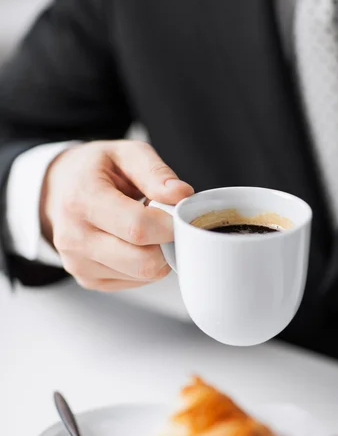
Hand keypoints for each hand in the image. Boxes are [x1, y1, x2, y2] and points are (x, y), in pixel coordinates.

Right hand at [40, 140, 192, 290]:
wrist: (59, 190)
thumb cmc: (96, 170)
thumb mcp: (126, 153)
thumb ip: (156, 172)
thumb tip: (181, 195)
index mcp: (81, 199)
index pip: (138, 228)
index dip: (169, 225)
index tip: (177, 214)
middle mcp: (74, 237)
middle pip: (144, 262)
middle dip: (167, 244)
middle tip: (165, 223)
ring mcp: (79, 264)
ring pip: (144, 275)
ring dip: (157, 254)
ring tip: (145, 229)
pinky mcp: (88, 280)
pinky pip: (136, 282)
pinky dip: (144, 264)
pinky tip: (133, 243)